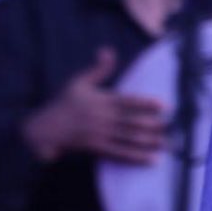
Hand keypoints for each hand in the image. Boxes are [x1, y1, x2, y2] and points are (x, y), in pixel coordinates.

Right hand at [21, 47, 167, 165]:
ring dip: (147, 142)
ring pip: (128, 139)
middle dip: (151, 125)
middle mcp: (103, 118)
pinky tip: (149, 160)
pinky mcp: (95, 149)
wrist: (40, 130)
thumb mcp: (78, 82)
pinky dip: (135, 157)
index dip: (146, 104)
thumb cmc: (62, 104)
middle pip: (131, 122)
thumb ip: (98, 69)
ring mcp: (99, 135)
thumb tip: (108, 50)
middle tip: (170, 127)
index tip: (163, 106)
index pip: (128, 102)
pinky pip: (119, 154)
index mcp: (101, 101)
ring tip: (165, 143)